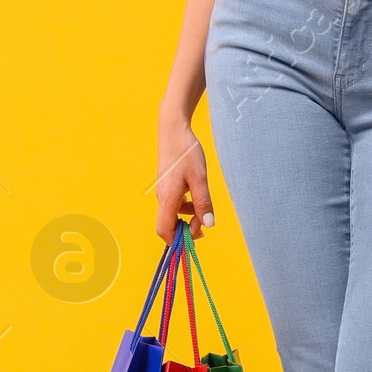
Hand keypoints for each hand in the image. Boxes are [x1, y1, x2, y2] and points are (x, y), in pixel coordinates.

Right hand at [156, 119, 213, 239]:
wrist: (174, 130)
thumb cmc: (186, 153)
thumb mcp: (200, 179)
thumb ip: (203, 203)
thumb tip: (208, 225)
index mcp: (168, 198)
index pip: (165, 231)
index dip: (177, 241)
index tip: (197, 236)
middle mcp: (162, 198)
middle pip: (169, 225)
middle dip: (186, 229)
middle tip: (205, 223)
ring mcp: (164, 192)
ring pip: (174, 214)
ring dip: (189, 216)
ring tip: (204, 205)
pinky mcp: (167, 186)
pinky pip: (175, 204)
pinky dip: (187, 206)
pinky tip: (197, 195)